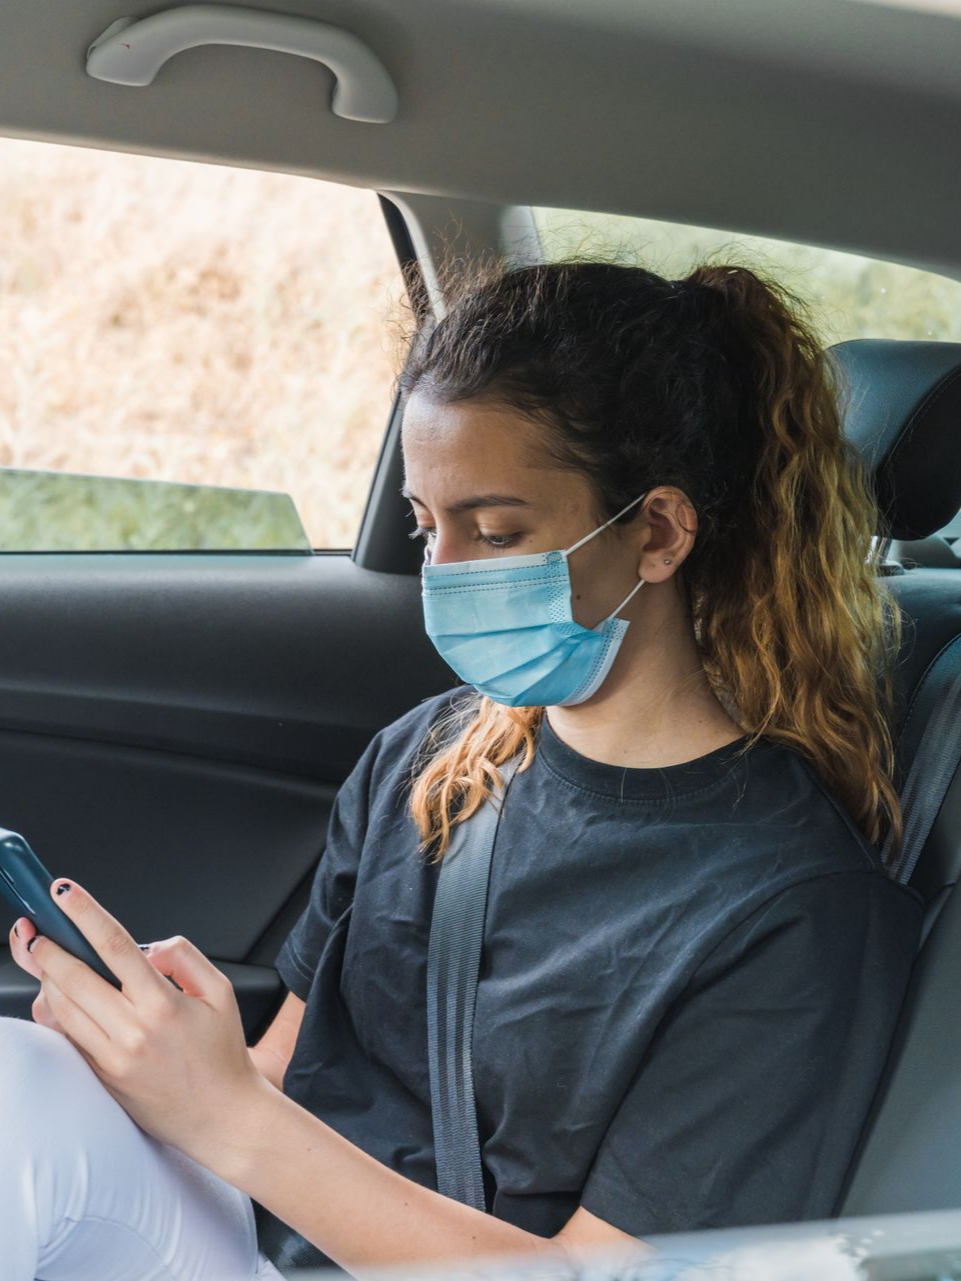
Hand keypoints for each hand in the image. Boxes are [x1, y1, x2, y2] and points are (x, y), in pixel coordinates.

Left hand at [12, 879, 263, 1163]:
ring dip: (47, 978)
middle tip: (36, 930)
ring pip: (61, 1008)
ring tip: (45, 959)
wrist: (222, 1117)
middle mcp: (132, 1032)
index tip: (64, 892)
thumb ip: (185, 957)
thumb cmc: (223, 1055)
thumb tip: (149, 947)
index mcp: (162, 1005)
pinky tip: (55, 996)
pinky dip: (54, 1012)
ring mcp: (112, 1059)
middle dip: (48, 948)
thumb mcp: (221, 992)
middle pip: (73, 978)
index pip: (114, 947)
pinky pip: (66, 1038)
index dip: (85, 914)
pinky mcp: (101, 1078)